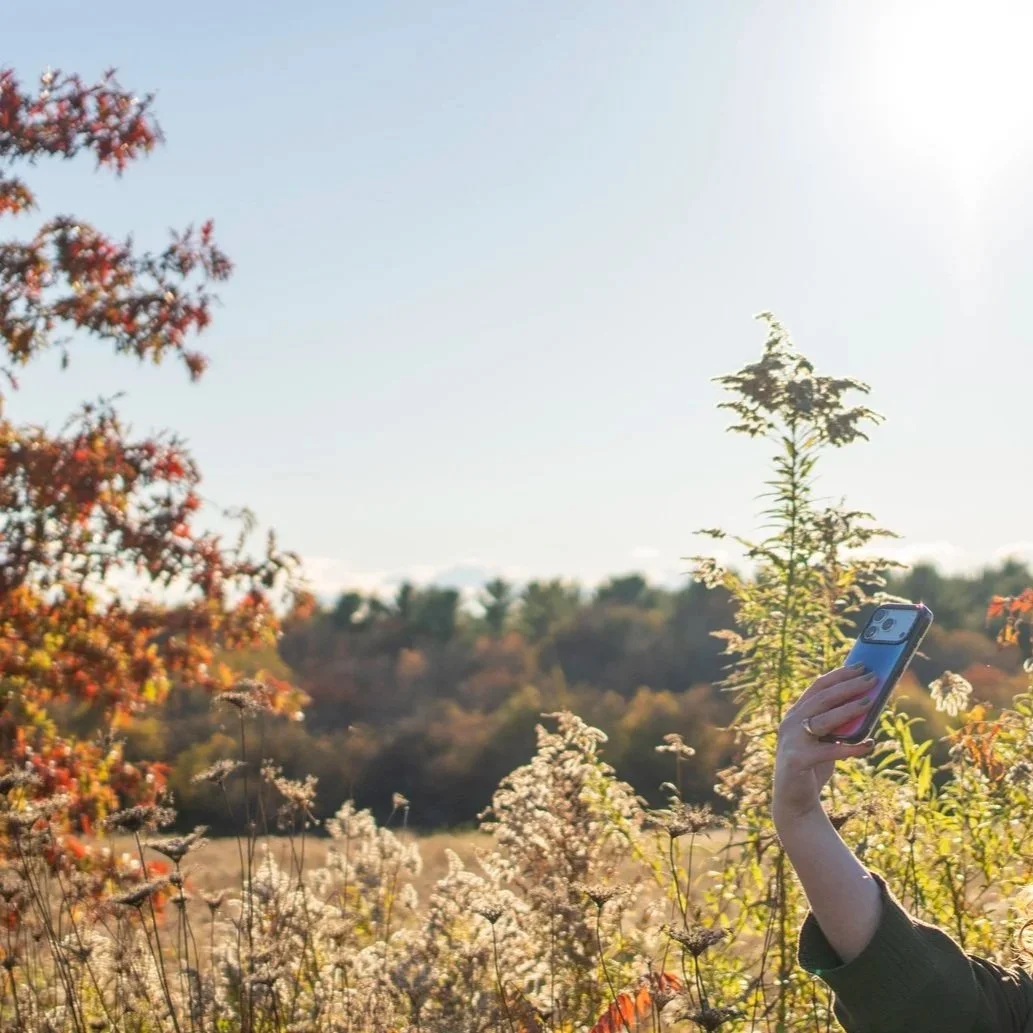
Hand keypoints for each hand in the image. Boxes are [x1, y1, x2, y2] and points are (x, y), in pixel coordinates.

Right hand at [772, 664, 877, 826]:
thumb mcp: (824, 740)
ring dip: (848, 710)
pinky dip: (851, 748)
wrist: (794, 801)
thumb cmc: (813, 766)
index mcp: (796, 714)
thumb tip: (868, 706)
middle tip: (872, 678)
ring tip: (870, 702)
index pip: (818, 687)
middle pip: (822, 698)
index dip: (839, 675)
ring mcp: (792, 740)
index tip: (862, 666)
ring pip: (823, 719)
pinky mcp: (798, 760)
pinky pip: (829, 751)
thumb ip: (837, 725)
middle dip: (848, 686)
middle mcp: (790, 723)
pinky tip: (870, 744)